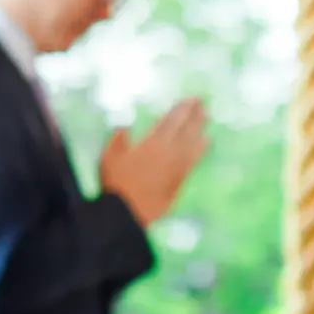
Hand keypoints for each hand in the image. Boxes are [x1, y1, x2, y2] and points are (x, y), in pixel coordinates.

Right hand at [99, 98, 206, 225]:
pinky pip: (194, 158)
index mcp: (151, 143)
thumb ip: (117, 139)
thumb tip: (123, 126)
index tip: (190, 99)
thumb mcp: (108, 157)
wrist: (129, 213)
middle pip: (185, 128)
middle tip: (202, 102)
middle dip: (194, 114)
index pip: (171, 121)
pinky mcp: (180, 181)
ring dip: (200, 128)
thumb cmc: (115, 185)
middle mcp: (168, 152)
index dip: (182, 109)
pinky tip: (204, 141)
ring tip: (206, 117)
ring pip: (193, 142)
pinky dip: (200, 147)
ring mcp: (176, 167)